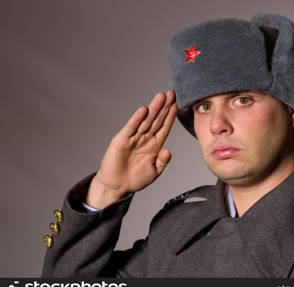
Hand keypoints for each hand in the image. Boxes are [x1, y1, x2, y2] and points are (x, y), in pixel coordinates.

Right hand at [86, 90, 177, 207]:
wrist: (117, 186)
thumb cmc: (136, 179)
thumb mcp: (154, 172)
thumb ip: (162, 161)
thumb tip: (168, 151)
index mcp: (155, 145)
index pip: (164, 127)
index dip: (170, 116)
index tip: (177, 104)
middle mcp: (145, 138)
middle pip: (156, 119)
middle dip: (164, 107)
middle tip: (171, 93)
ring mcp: (133, 138)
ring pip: (146, 120)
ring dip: (153, 108)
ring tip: (161, 96)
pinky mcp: (121, 140)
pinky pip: (131, 128)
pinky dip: (137, 119)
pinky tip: (144, 110)